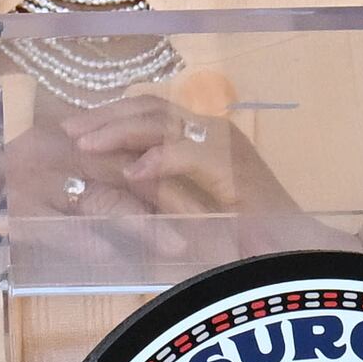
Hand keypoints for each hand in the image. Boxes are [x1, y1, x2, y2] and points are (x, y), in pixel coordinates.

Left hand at [56, 94, 302, 221]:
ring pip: (164, 122)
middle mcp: (214, 133)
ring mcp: (226, 146)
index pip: (150, 111)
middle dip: (104, 115)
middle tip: (69, 130)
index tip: (75, 130)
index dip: (110, 116)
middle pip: (150, 106)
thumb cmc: (243, 242)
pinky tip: (130, 172)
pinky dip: (157, 159)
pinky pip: (188, 153)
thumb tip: (116, 186)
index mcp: (203, 138)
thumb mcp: (188, 211)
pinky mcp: (235, 169)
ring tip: (85, 146)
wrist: (293, 255)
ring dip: (120, 131)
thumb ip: (158, 194)